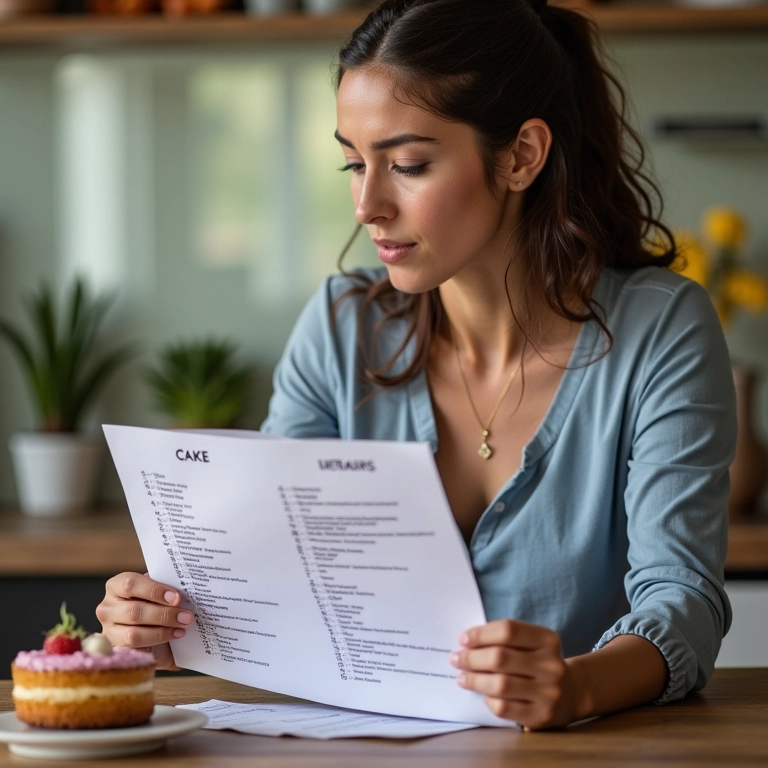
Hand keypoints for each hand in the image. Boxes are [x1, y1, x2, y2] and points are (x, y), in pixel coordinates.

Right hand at [96, 572, 193, 670]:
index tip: (177, 597)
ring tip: (182, 627)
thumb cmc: (155, 604)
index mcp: (116, 586)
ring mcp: (108, 631)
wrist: (154, 629)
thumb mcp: (158, 593)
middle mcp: (107, 608)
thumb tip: (187, 592)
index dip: (154, 590)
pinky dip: (157, 641)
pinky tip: (174, 636)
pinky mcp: (116, 649)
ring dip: (162, 631)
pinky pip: (135, 649)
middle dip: (164, 614)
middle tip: (187, 616)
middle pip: (134, 611)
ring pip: (133, 633)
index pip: (130, 583)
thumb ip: (164, 591)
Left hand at [450, 619, 583, 728]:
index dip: (481, 633)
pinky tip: (484, 695)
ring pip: (500, 685)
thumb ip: (505, 640)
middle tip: (456, 659)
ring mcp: (548, 692)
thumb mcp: (531, 644)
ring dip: (475, 680)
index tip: (462, 639)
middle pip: (500, 657)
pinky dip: (489, 700)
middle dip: (472, 658)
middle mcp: (551, 665)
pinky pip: (504, 708)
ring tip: (462, 677)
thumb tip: (467, 644)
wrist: (571, 694)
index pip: (508, 630)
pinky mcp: (541, 716)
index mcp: (548, 639)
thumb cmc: (538, 663)